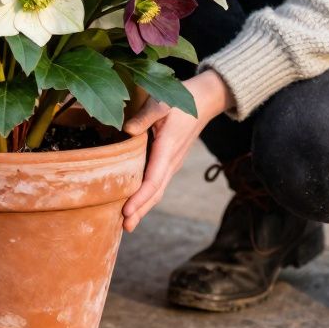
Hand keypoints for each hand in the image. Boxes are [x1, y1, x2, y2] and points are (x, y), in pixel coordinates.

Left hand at [120, 70, 231, 231]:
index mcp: (168, 148)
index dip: (140, 197)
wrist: (203, 101)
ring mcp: (172, 163)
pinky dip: (147, 196)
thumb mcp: (161, 102)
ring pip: (157, 190)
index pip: (153, 179)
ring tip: (127, 224)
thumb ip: (144, 116)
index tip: (126, 211)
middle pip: (155, 192)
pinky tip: (135, 204)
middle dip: (141, 210)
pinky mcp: (170, 162)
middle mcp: (172, 161)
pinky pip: (158, 183)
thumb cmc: (180, 100)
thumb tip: (126, 130)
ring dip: (144, 207)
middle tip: (124, 227)